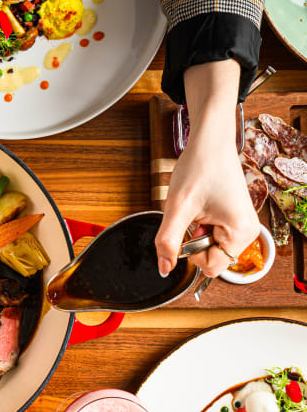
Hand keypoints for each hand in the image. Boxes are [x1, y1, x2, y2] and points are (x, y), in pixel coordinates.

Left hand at [155, 60, 258, 278]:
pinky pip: (209, 235)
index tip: (188, 227)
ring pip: (207, 247)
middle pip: (209, 258)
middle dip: (193, 240)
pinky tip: (201, 205)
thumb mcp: (177, 207)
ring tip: (197, 207)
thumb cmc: (199, 168)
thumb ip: (168, 241)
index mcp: (241, 233)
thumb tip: (164, 269)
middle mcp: (247, 233)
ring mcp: (241, 226)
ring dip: (194, 231)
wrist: (210, 141)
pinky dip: (198, 224)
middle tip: (193, 213)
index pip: (210, 268)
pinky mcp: (233, 220)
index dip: (190, 253)